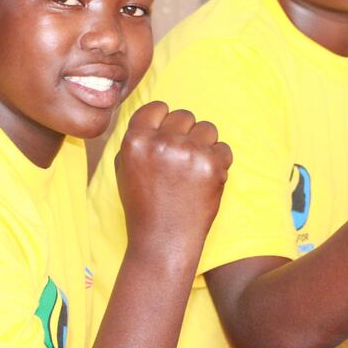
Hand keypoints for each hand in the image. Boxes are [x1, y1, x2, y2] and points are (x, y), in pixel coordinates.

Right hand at [115, 102, 232, 254]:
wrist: (164, 240)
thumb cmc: (143, 206)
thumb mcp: (124, 168)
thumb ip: (138, 139)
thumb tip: (158, 114)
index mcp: (135, 140)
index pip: (157, 107)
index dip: (164, 121)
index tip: (167, 137)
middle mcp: (161, 142)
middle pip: (185, 115)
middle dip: (186, 133)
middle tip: (182, 159)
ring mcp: (188, 152)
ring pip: (207, 128)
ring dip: (205, 144)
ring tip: (194, 169)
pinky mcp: (212, 165)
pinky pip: (223, 148)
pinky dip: (219, 162)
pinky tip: (206, 180)